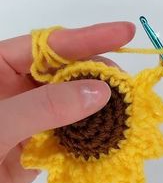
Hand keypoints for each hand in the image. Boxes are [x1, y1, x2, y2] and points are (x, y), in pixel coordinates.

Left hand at [0, 21, 134, 182]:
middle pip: (64, 72)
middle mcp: (15, 89)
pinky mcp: (37, 149)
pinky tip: (110, 135)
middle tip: (125, 83)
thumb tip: (100, 91)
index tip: (124, 32)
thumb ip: (46, 105)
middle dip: (96, 74)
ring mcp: (28, 119)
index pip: (48, 45)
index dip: (87, 37)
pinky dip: (89, 136)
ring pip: (70, 104)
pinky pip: (68, 136)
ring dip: (97, 107)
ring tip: (127, 107)